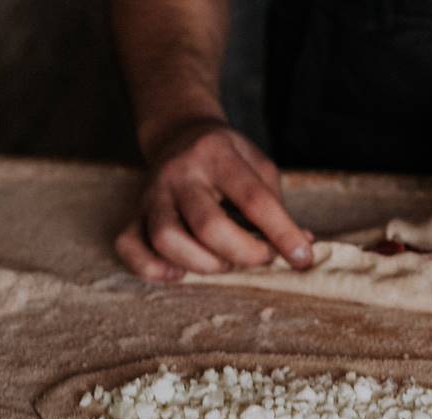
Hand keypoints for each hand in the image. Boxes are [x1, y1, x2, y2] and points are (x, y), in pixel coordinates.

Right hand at [115, 121, 312, 281]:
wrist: (179, 133)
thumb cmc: (229, 159)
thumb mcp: (260, 168)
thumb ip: (278, 206)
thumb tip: (302, 247)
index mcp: (218, 156)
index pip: (254, 199)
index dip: (282, 233)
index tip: (302, 257)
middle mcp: (180, 173)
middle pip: (208, 225)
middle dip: (243, 253)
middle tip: (260, 257)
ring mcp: (153, 194)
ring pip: (166, 239)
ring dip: (202, 264)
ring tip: (224, 263)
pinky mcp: (135, 213)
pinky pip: (129, 247)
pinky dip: (152, 268)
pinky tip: (180, 272)